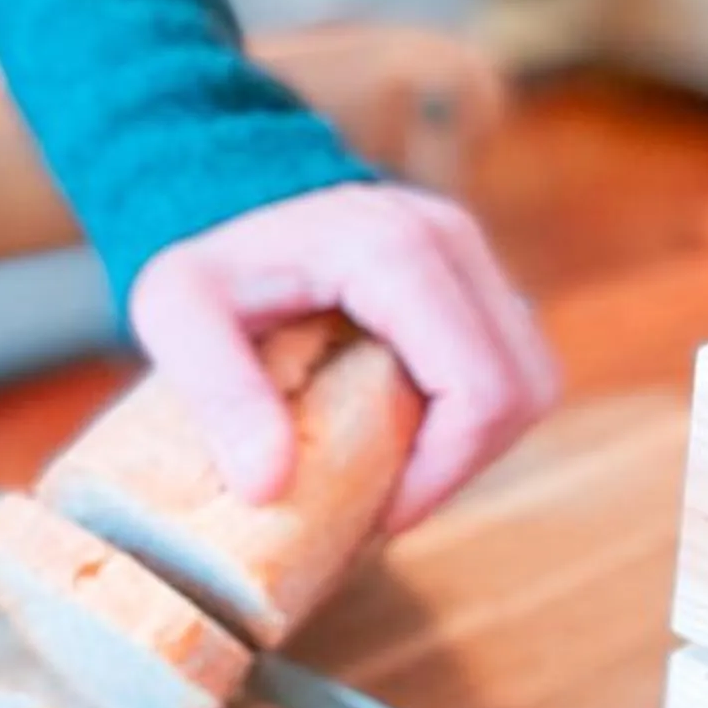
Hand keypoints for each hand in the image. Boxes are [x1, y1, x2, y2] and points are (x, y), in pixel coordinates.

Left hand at [126, 184, 558, 531]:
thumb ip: (218, 393)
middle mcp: (451, 238)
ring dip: (476, 444)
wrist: (231, 194)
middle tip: (387, 503)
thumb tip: (269, 487)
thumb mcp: (175, 315)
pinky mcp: (480, 274)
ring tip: (400, 471)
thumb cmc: (206, 260)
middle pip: (520, 390)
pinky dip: (477, 416)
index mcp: (392, 248)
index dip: (440, 472)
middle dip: (461, 466)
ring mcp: (475, 252)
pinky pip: (515, 363)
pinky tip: (412, 433)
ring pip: (531, 380)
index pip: (477, 389)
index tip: (376, 514)